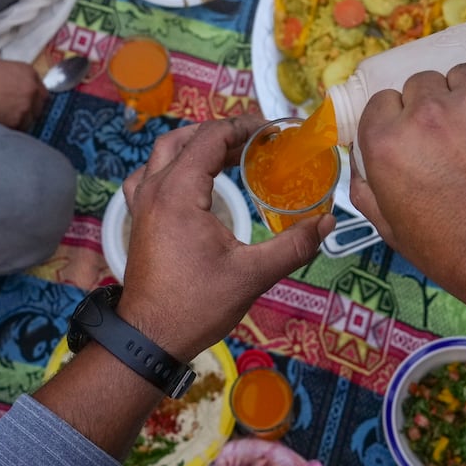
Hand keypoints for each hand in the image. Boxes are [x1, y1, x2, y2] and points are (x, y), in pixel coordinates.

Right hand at [0, 59, 48, 129]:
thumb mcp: (0, 69)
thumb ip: (15, 80)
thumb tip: (16, 92)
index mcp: (28, 72)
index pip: (40, 91)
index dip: (32, 99)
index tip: (25, 104)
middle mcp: (32, 89)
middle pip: (39, 107)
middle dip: (29, 112)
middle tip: (13, 114)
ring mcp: (26, 106)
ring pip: (29, 121)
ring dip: (18, 122)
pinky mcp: (17, 121)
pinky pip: (17, 129)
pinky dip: (8, 129)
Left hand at [120, 118, 334, 359]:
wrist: (149, 338)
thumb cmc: (196, 305)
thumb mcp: (252, 275)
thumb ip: (293, 245)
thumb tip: (327, 223)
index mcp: (178, 192)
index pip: (210, 138)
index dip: (244, 127)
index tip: (273, 132)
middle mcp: (154, 190)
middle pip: (184, 138)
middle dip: (221, 134)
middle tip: (256, 142)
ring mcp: (141, 204)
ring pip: (163, 154)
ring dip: (195, 146)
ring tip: (229, 155)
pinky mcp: (138, 220)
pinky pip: (151, 175)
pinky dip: (174, 167)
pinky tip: (194, 182)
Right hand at [347, 65, 465, 366]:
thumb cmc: (459, 256)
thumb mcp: (394, 233)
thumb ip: (368, 190)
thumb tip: (360, 162)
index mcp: (388, 143)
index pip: (381, 102)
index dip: (396, 120)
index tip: (414, 139)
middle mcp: (427, 113)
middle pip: (421, 83)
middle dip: (431, 106)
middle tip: (451, 140)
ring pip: (462, 75)